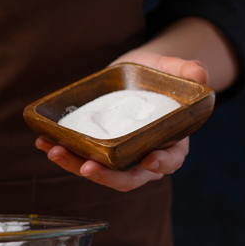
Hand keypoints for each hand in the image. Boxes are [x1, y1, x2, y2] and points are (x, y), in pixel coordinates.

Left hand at [35, 50, 207, 191]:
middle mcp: (146, 157)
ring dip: (76, 165)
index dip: (161, 163)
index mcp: (172, 142)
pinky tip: (44, 142)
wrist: (136, 74)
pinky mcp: (100, 152)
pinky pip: (82, 158)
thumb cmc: (158, 75)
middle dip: (108, 176)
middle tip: (87, 167)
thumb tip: (200, 73)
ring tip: (54, 151)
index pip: (170, 160)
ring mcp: (121, 158)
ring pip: (102, 172)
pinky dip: (64, 152)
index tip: (148, 160)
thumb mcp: (170, 68)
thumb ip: (185, 70)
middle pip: (130, 177)